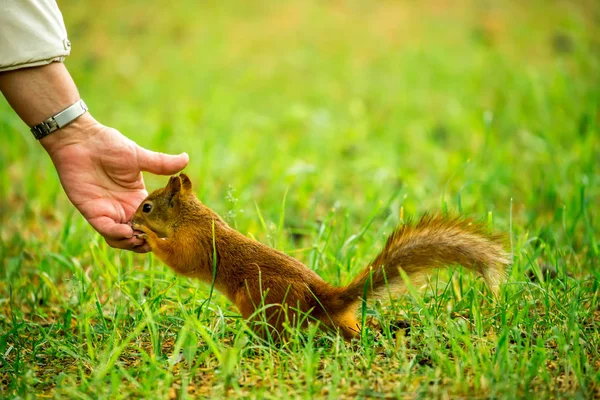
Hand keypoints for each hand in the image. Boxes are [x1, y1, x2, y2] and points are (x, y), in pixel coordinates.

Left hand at [41, 114, 187, 251]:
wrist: (80, 140)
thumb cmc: (108, 145)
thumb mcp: (139, 156)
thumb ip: (161, 163)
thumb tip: (186, 158)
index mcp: (138, 198)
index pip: (152, 220)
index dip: (159, 229)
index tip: (169, 231)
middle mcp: (124, 208)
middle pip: (138, 234)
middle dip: (146, 242)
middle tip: (155, 241)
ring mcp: (108, 212)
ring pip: (121, 238)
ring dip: (131, 242)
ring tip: (141, 239)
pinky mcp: (92, 212)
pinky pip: (106, 229)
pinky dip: (116, 234)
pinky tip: (127, 231)